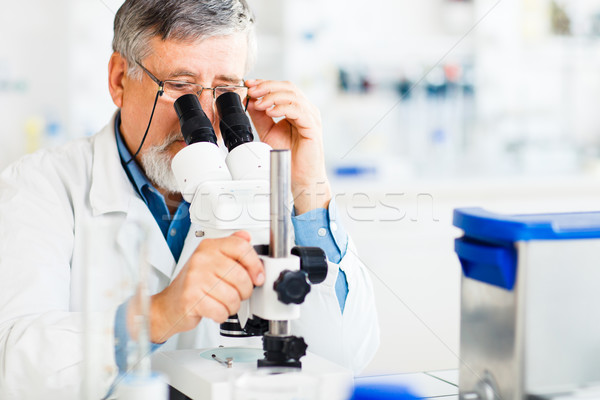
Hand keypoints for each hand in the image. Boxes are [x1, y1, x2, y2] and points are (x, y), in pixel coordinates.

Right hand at [135, 231, 264, 342]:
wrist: (169, 304)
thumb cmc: (193, 284)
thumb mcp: (211, 260)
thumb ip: (230, 248)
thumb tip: (246, 237)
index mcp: (209, 247)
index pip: (241, 247)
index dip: (255, 264)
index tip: (257, 276)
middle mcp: (201, 259)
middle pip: (241, 276)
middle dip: (245, 291)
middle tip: (237, 293)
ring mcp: (195, 278)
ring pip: (233, 296)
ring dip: (233, 305)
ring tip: (224, 302)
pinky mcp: (191, 298)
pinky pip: (221, 310)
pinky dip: (222, 314)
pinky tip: (215, 309)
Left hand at [246, 79, 331, 214]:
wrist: (300, 177)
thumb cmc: (290, 157)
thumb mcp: (268, 132)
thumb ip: (260, 117)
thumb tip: (250, 101)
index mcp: (297, 109)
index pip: (282, 88)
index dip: (265, 83)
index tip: (249, 84)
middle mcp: (306, 110)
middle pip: (288, 87)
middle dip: (267, 87)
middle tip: (252, 91)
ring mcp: (311, 117)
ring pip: (293, 96)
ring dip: (272, 96)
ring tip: (259, 103)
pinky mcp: (313, 127)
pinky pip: (298, 110)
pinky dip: (282, 108)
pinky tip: (270, 112)